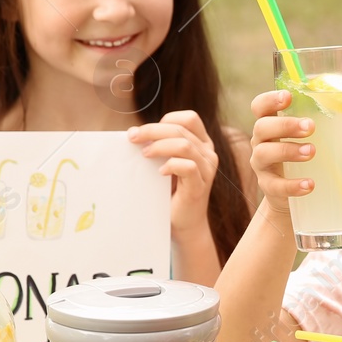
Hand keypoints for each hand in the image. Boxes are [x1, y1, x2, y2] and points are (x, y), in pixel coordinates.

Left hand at [129, 111, 219, 236]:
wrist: (183, 223)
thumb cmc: (171, 191)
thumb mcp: (166, 162)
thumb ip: (160, 146)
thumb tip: (134, 133)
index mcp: (202, 143)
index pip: (190, 118)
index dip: (166, 120)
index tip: (144, 132)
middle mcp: (208, 153)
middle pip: (181, 129)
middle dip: (152, 131)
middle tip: (132, 138)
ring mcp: (207, 170)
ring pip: (185, 145)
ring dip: (160, 147)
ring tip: (145, 155)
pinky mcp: (200, 185)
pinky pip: (189, 167)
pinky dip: (171, 165)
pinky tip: (160, 172)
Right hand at [248, 90, 314, 213]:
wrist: (291, 197)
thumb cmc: (303, 158)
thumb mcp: (309, 139)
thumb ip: (322, 123)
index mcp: (270, 124)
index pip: (260, 107)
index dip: (270, 100)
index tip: (288, 96)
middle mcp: (261, 141)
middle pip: (262, 127)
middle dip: (286, 125)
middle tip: (310, 127)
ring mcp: (261, 164)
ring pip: (264, 153)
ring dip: (289, 150)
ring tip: (311, 151)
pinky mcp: (268, 186)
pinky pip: (275, 185)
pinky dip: (292, 184)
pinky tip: (309, 184)